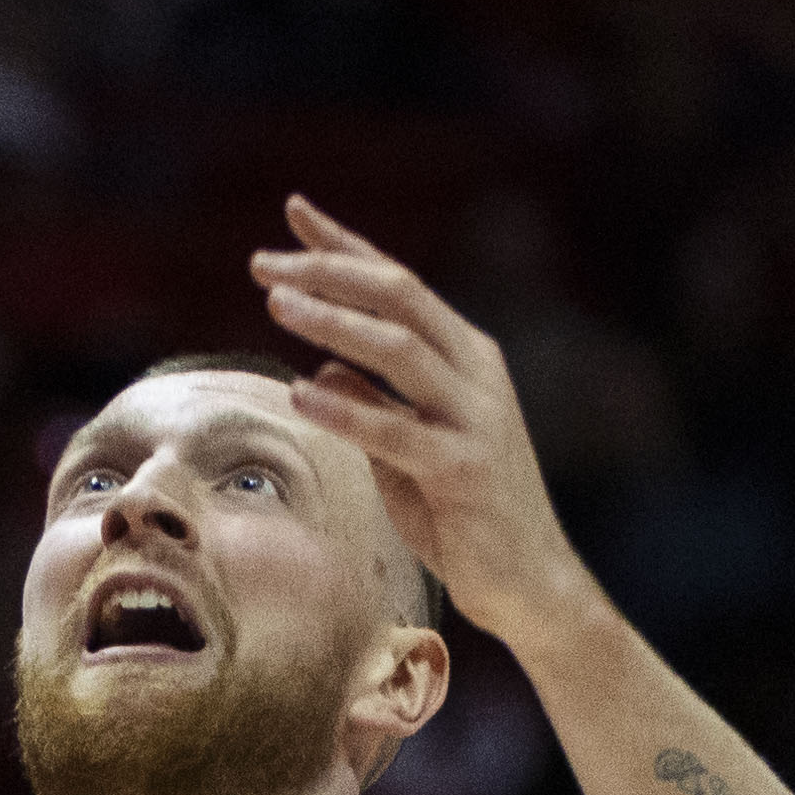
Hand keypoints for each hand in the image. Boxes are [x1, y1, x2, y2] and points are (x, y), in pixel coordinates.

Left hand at [253, 195, 607, 653]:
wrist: (531, 585)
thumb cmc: (464, 517)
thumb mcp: (406, 451)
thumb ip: (372, 404)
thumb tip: (321, 370)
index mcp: (467, 357)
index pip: (398, 284)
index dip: (345, 244)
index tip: (292, 210)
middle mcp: (476, 374)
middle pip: (400, 297)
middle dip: (329, 271)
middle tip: (263, 263)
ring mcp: (476, 419)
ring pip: (401, 349)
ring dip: (334, 321)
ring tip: (276, 304)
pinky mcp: (466, 470)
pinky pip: (398, 432)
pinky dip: (347, 410)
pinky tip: (299, 395)